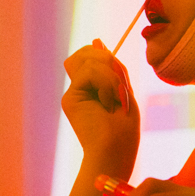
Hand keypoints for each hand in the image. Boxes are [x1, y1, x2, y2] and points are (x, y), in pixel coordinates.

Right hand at [62, 41, 139, 178]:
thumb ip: (113, 69)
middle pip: (85, 53)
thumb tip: (98, 41)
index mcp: (94, 87)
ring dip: (109, 74)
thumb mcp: (125, 92)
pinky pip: (89, 71)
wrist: (114, 154)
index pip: (93, 56)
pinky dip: (106, 82)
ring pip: (88, 59)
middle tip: (118, 86)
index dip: (105, 56)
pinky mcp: (69, 98)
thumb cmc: (124, 131)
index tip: (119, 76)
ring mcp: (73, 93)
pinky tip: (108, 101)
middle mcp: (80, 88)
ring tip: (114, 98)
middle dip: (106, 60)